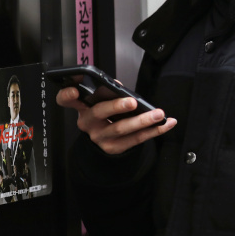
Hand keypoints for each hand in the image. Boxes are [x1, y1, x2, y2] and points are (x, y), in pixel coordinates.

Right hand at [57, 86, 176, 155]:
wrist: (106, 140)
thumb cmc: (106, 114)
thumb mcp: (102, 102)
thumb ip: (109, 92)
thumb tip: (120, 87)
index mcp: (82, 107)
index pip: (66, 100)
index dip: (67, 95)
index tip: (75, 90)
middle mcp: (88, 123)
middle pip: (99, 113)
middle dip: (116, 106)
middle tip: (132, 102)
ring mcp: (100, 137)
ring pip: (122, 128)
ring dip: (143, 120)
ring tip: (159, 114)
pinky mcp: (114, 148)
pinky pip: (137, 139)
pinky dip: (155, 130)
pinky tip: (167, 123)